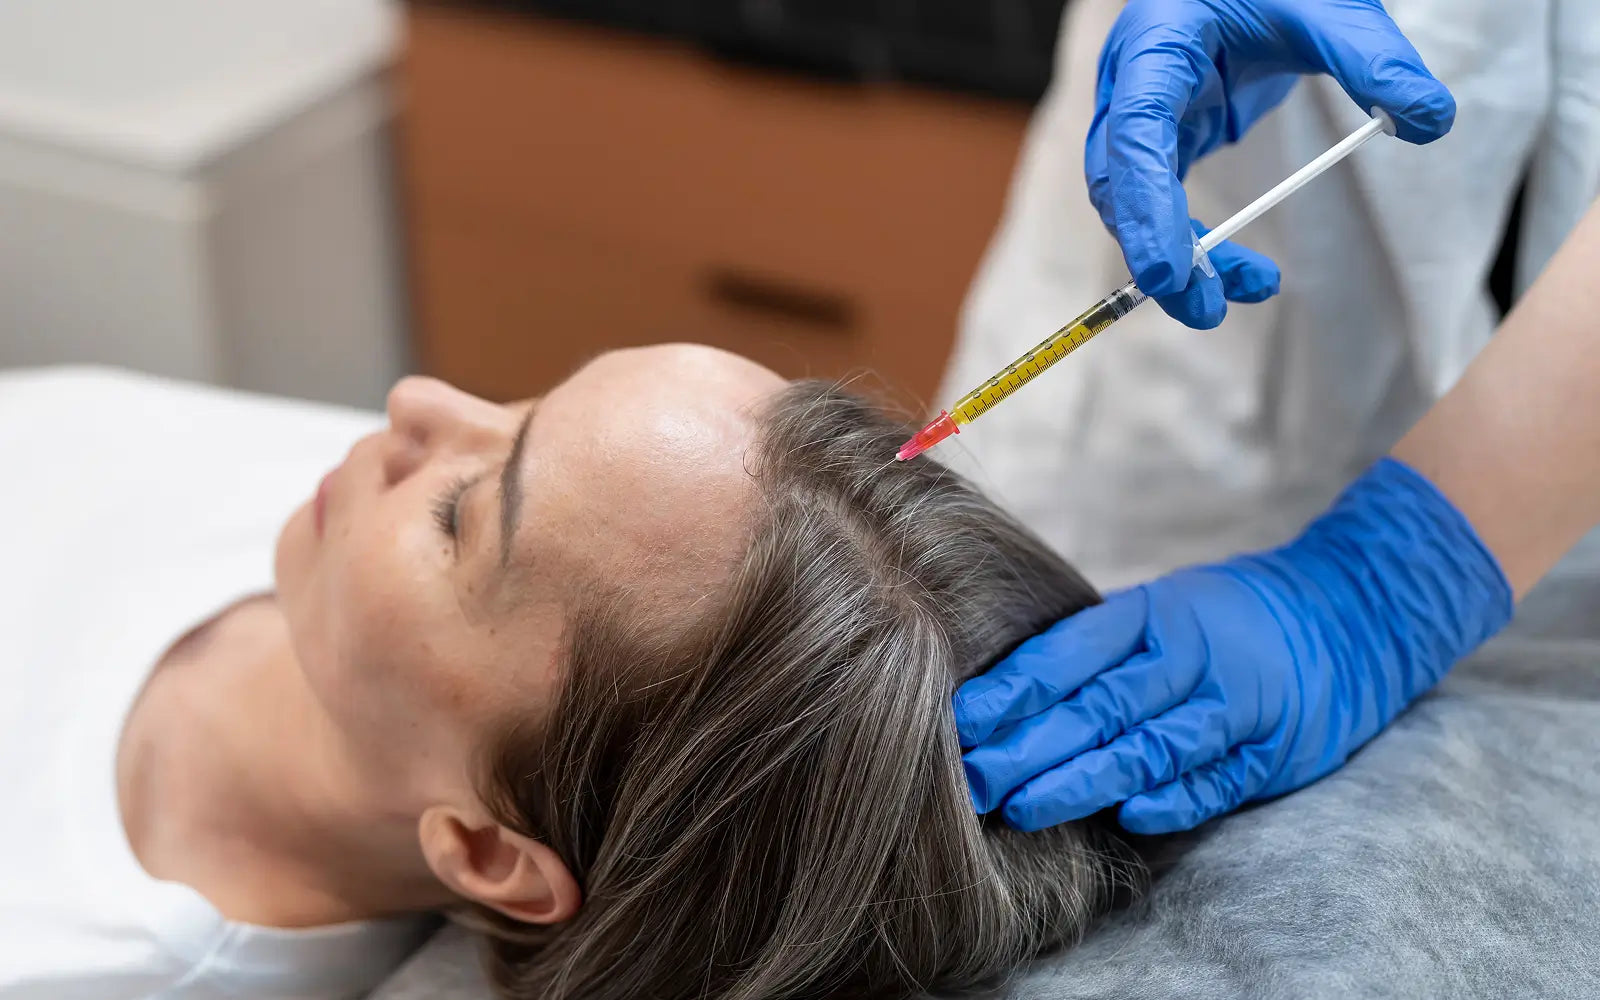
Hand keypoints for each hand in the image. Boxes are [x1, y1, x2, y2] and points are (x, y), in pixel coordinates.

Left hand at [954, 459, 1509, 834]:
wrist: (1353, 613)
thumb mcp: (1159, 610)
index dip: (1015, 689)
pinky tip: (1126, 818)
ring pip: (1151, 746)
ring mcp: (1236, 703)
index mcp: (1152, 613)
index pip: (1071, 652)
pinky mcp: (1274, 750)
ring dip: (1084, 780)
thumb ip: (1093, 649)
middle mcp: (1190, 654)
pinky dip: (1173, 799)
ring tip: (1023, 808)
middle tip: (973, 780)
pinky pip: (1216, 780)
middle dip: (1031, 746)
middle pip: (1100, 705)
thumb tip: (998, 700)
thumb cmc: (1223, 619)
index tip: (963, 722)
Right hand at [1088, 0, 1456, 327]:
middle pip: (1117, 183)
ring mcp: (1138, 114)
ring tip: (1252, 289)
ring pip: (1131, 204)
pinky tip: (1244, 272)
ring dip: (1181, 259)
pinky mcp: (1162, 138)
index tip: (1170, 272)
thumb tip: (1430, 120)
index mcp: (1158, 41)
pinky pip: (1160, 206)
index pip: (1134, 131)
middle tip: (1206, 309)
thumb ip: (1374, 59)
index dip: (1145, 204)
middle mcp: (1130, 82)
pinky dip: (1195, 247)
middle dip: (1155, 252)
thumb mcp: (1329, 7)